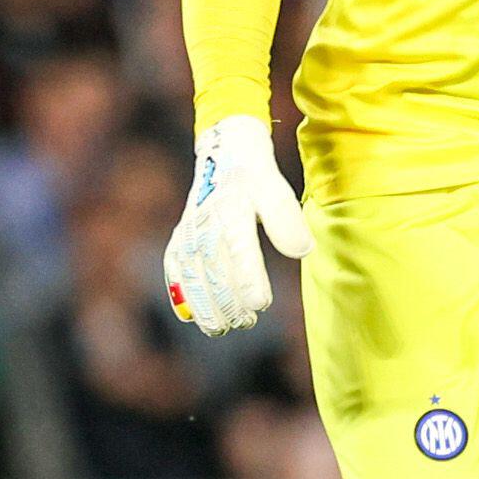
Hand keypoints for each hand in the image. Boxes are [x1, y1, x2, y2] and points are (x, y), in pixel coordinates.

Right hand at [161, 117, 310, 334]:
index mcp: (233, 210)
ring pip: (193, 274)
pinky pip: (175, 267)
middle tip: (245, 322)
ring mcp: (190, 230)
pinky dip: (180, 292)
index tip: (259, 305)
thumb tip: (303, 251)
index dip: (249, 280)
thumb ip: (287, 220)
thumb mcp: (277, 190)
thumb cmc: (256, 176)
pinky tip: (189, 316)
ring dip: (204, 304)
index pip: (241, 251)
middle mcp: (206, 222)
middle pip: (215, 270)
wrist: (226, 150)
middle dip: (228, 301)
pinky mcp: (181, 236)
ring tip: (220, 328)